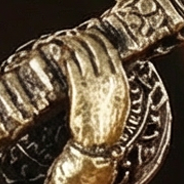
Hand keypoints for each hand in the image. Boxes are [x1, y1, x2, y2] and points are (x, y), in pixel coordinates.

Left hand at [48, 33, 130, 183]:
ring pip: (84, 57)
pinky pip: (73, 68)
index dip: (101, 41)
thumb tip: (104, 77)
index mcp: (122, 87)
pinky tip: (61, 52)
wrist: (96, 149)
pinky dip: (67, 57)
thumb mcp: (114, 107)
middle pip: (98, 52)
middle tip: (76, 34)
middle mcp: (111, 84)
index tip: (92, 34)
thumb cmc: (103, 132)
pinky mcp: (79, 94)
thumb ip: (111, 90)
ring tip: (66, 40)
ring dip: (74, 45)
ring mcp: (95, 88)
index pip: (112, 55)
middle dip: (86, 39)